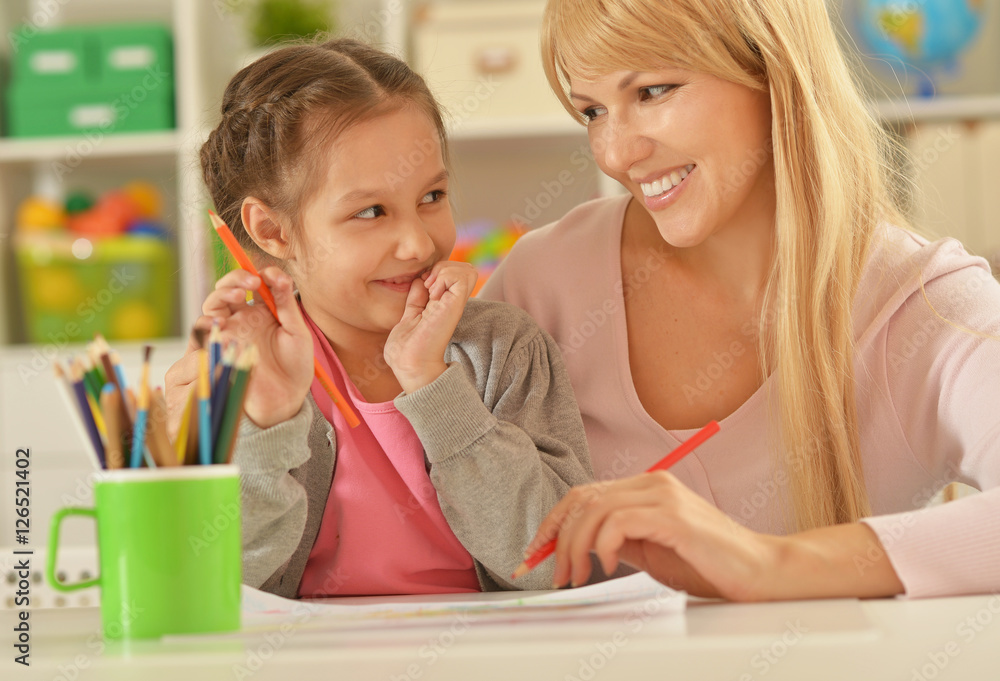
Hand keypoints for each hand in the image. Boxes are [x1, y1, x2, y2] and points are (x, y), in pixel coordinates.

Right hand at [165, 267, 313, 433]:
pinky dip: (209, 321)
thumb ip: (286, 303)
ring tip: (238, 296)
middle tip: (252, 283)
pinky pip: (205, 331)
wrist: (286, 399)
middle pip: (228, 289)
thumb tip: (278, 273)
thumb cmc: (296, 366)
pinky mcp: (219, 348)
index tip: (271, 277)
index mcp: (263, 311)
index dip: (259, 274)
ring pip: (214, 304)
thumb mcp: (297, 331)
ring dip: (222, 294)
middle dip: (235, 279)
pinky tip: (223, 321)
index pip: (253, 283)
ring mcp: (229, 332)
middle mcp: (243, 318)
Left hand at [384, 260, 477, 392]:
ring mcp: (456, 304)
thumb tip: (419, 280)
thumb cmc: (406, 347)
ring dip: (444, 271)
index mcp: (444, 304)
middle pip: (464, 268)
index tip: (421, 284)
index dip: (436, 270)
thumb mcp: (410, 314)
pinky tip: (433, 292)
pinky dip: (445, 277)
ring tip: (430, 289)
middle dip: (442, 267)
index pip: (454, 273)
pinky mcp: (455, 306)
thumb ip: (416, 298)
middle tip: (427, 284)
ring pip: (467, 269)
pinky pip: (463, 276)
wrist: (409, 364)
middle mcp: (453, 303)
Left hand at [525, 472, 905, 600]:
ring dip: (576, 547)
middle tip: (557, 574)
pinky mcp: (674, 517)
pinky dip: (603, 545)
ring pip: (596, 510)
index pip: (584, 494)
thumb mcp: (650, 551)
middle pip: (583, 499)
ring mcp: (664, 496)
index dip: (554, 522)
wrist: (759, 572)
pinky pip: (619, 522)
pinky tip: (608, 566)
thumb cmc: (708, 564)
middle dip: (559, 538)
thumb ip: (619, 539)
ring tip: (579, 576)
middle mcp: (653, 483)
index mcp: (646, 487)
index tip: (537, 552)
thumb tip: (578, 543)